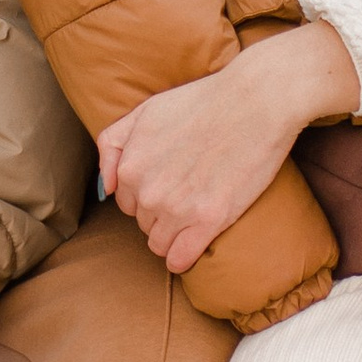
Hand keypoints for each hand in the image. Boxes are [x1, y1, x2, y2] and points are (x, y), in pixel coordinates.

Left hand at [98, 25, 360, 276]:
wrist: (255, 102)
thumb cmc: (203, 102)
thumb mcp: (145, 112)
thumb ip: (113, 145)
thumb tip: (106, 187)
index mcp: (130, 167)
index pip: (127, 202)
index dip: (149, 194)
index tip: (171, 182)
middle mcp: (148, 191)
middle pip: (144, 223)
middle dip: (162, 212)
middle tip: (190, 190)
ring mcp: (176, 209)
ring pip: (159, 244)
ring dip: (175, 233)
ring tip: (197, 211)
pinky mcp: (207, 221)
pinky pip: (179, 259)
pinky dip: (183, 257)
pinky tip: (196, 242)